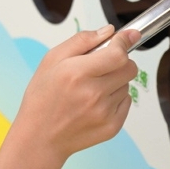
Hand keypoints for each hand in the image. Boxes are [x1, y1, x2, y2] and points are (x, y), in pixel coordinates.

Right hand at [13, 25, 141, 168]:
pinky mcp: (112, 127)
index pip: (118, 54)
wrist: (40, 137)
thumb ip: (82, 41)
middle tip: (104, 65)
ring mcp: (105, 112)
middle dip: (121, 61)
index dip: (124, 42)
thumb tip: (109, 31)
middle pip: (129, 68)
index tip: (127, 37)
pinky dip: (115, 99)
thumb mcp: (51, 60)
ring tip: (91, 89)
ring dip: (115, 82)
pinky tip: (95, 104)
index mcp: (77, 73)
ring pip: (127, 85)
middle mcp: (93, 93)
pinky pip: (126, 102)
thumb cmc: (42, 98)